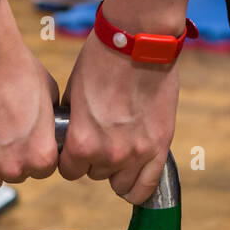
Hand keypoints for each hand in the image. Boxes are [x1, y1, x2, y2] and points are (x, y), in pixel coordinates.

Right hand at [0, 0, 59, 208]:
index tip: (24, 138)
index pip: (44, 168)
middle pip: (19, 175)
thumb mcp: (49, 96)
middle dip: (12, 157)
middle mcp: (17, 166)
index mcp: (43, 154)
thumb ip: (50, 125)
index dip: (34, 152)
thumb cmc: (14, 66)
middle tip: (0, 130)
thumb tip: (54, 134)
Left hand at [58, 19, 179, 204]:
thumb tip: (69, 143)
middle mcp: (108, 154)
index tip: (77, 147)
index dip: (71, 158)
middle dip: (95, 159)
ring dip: (117, 169)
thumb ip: (73, 125)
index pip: (69, 171)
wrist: (138, 42)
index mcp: (82, 142)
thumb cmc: (101, 61)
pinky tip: (133, 176)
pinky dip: (137, 187)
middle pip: (95, 175)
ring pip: (120, 183)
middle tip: (102, 136)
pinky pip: (146, 187)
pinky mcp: (159, 147)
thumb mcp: (73, 94)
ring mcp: (137, 153)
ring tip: (120, 147)